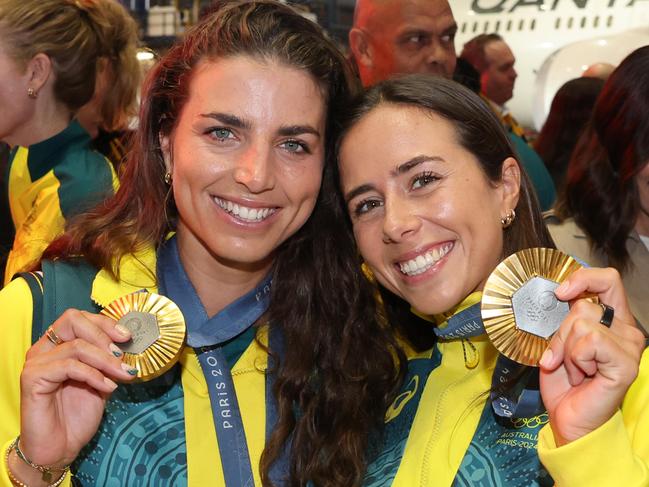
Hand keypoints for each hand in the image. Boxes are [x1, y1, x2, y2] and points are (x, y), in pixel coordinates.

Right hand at [13, 310, 136, 483]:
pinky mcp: (32, 378)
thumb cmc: (77, 415)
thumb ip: (109, 362)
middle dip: (103, 334)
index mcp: (57, 345)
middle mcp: (44, 349)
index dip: (105, 323)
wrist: (60, 448)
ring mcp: (36, 362)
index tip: (127, 337)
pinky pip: (69, 366)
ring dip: (105, 359)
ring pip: (76, 345)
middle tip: (122, 354)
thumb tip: (127, 346)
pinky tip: (107, 387)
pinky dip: (94, 374)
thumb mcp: (101, 382)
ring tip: (122, 375)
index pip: (78, 318)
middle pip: (72, 320)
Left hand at [539, 267, 645, 445]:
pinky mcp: (626, 364)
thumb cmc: (563, 382)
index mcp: (611, 320)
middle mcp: (626, 330)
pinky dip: (575, 358)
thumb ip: (564, 317)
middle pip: (584, 304)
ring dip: (566, 349)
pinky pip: (590, 342)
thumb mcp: (558, 341)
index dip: (582, 278)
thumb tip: (557, 295)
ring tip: (574, 369)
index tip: (560, 293)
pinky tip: (582, 374)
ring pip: (582, 323)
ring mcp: (629, 347)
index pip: (606, 280)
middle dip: (561, 331)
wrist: (567, 417)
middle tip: (560, 357)